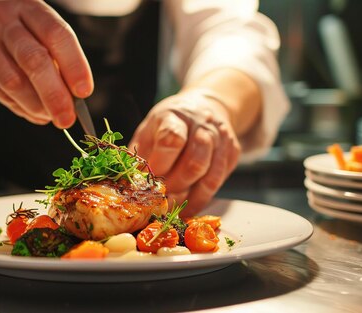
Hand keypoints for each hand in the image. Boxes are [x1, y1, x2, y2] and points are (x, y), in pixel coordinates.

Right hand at [0, 0, 93, 127]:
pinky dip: (17, 106)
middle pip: (33, 59)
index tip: (84, 92)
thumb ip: (55, 58)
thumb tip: (73, 99)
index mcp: (30, 6)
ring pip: (12, 80)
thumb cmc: (15, 31)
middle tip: (67, 119)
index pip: (57, 34)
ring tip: (48, 117)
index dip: (74, 65)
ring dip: (35, 105)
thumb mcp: (36, 31)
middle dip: (54, 94)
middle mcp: (4, 17)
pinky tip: (31, 112)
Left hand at [130, 91, 240, 215]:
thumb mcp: (149, 129)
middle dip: (174, 186)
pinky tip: (187, 206)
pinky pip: (219, 182)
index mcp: (175, 116)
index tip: (149, 177)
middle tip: (160, 197)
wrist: (205, 106)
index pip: (172, 140)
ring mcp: (222, 139)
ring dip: (190, 197)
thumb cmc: (170, 122)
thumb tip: (129, 183)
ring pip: (211, 177)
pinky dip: (202, 199)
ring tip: (172, 206)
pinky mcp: (232, 153)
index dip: (160, 164)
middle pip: (194, 163)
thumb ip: (140, 154)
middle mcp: (202, 126)